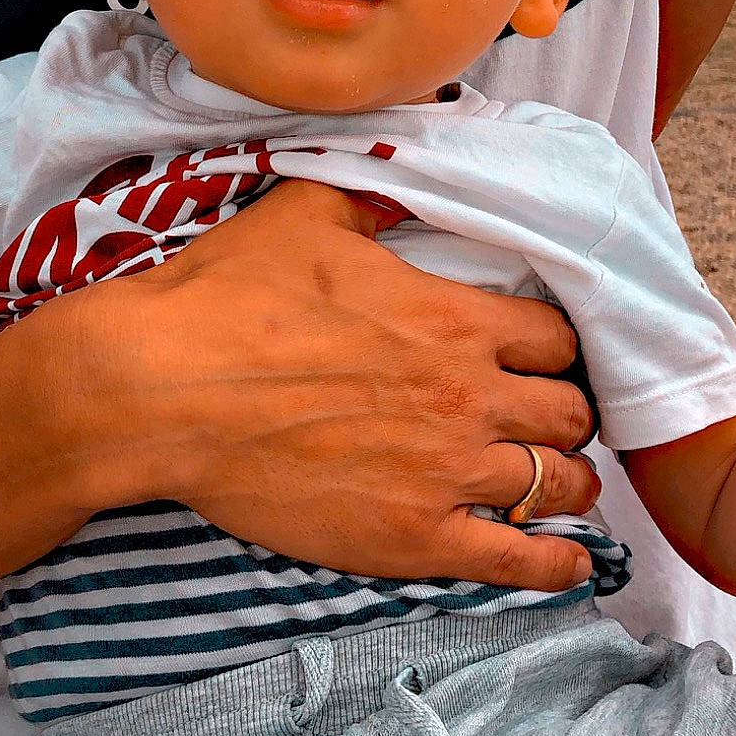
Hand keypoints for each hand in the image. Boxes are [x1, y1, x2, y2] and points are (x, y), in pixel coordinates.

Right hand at [84, 179, 600, 591]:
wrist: (162, 390)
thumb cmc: (227, 297)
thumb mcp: (308, 212)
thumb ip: (375, 197)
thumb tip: (407, 171)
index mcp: (452, 318)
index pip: (558, 337)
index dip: (554, 347)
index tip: (537, 358)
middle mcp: (467, 395)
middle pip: (572, 411)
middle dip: (566, 413)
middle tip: (543, 420)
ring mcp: (445, 472)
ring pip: (561, 484)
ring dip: (566, 481)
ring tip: (554, 482)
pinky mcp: (412, 539)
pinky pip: (518, 561)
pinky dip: (555, 564)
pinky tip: (565, 561)